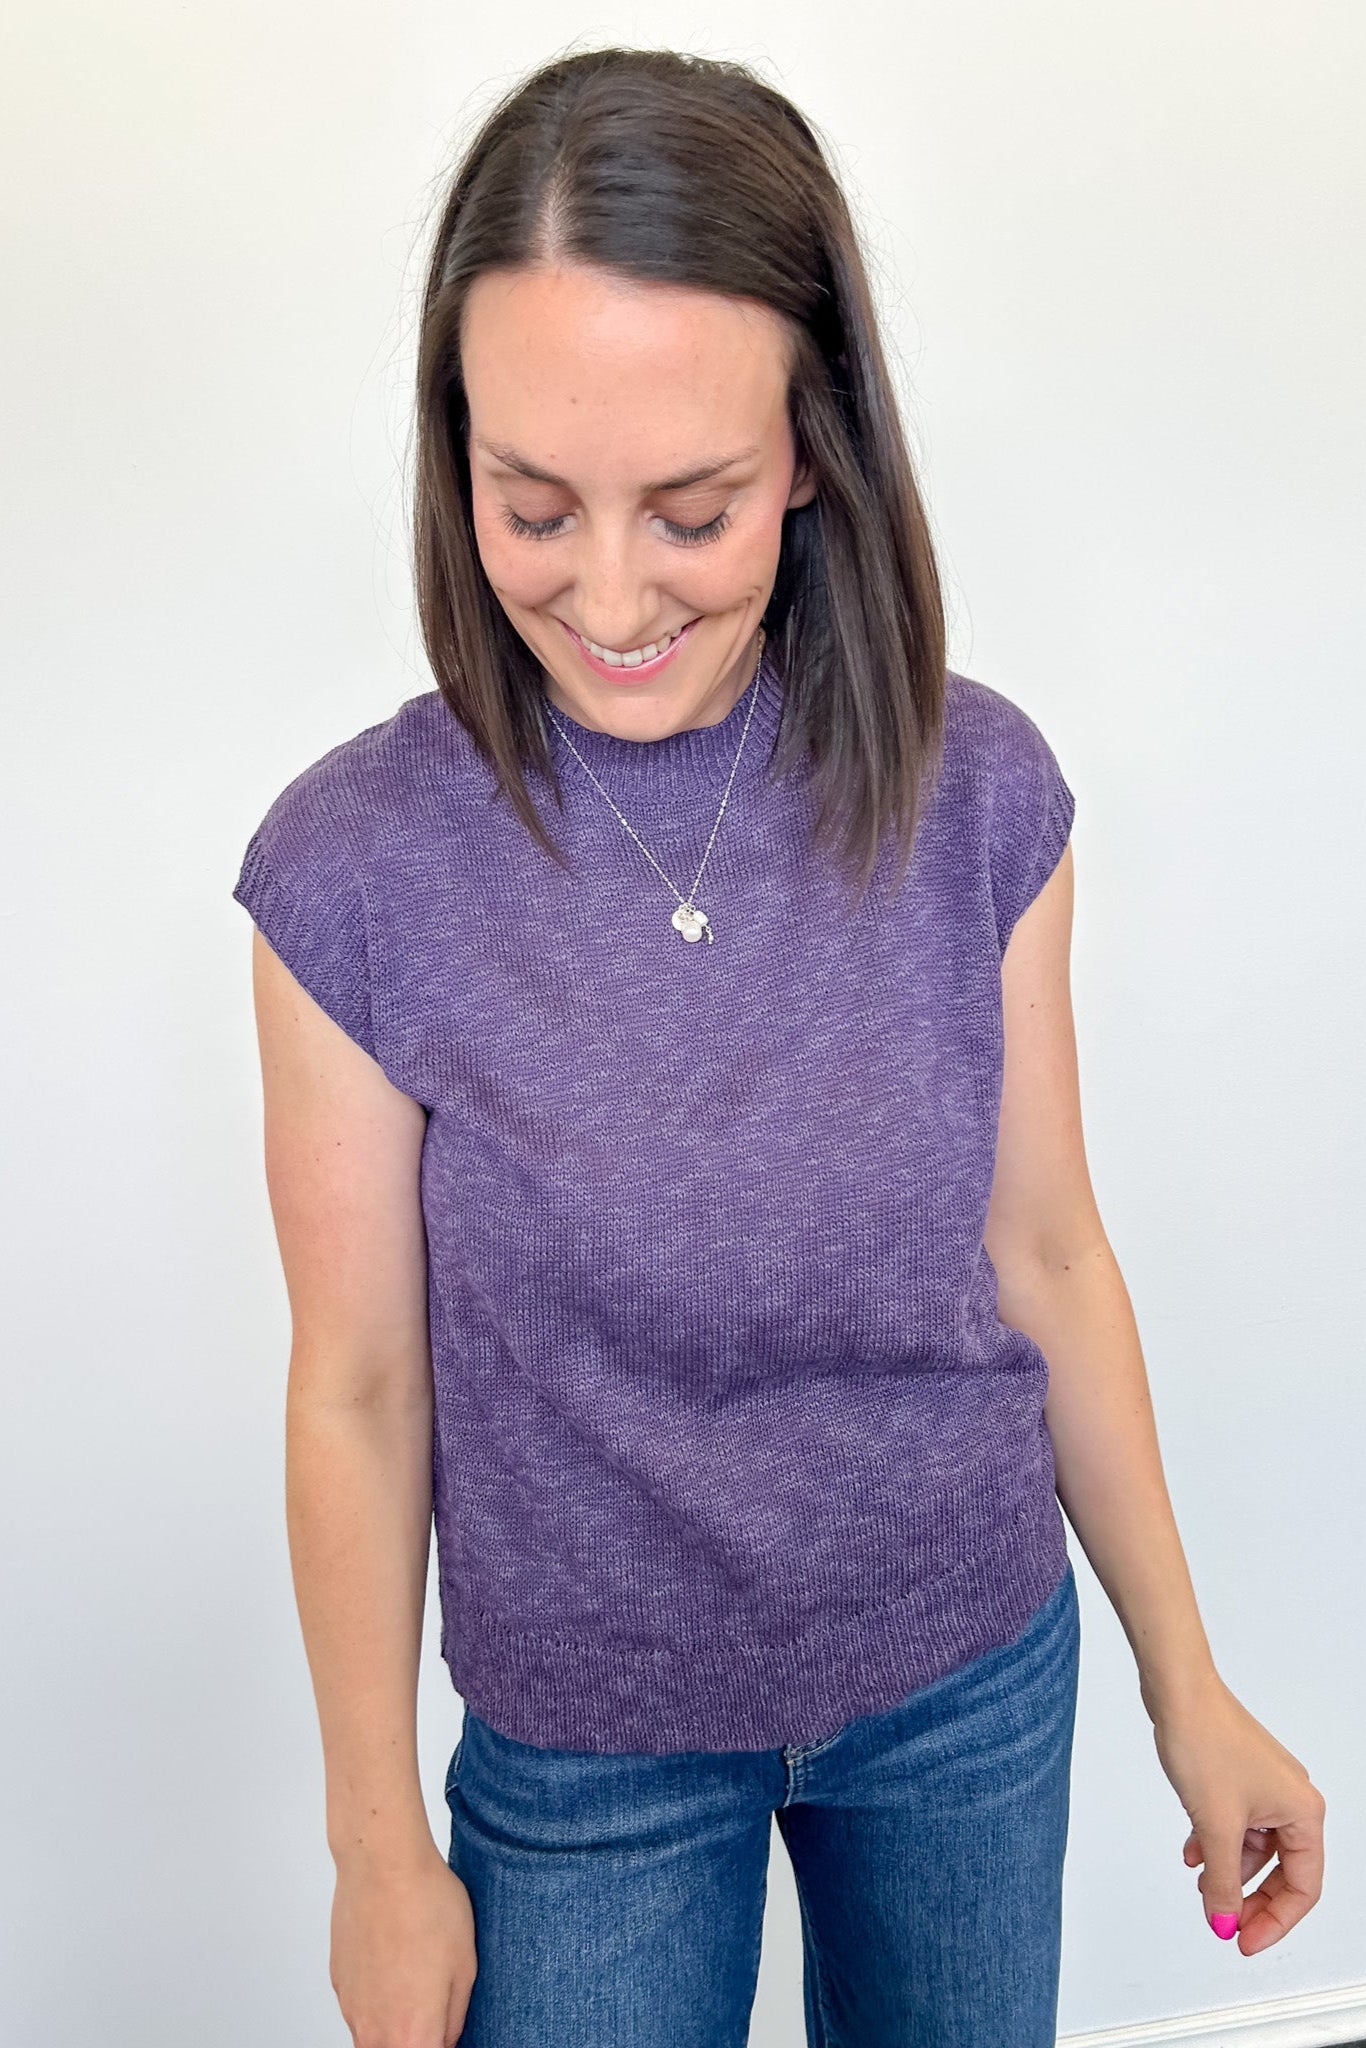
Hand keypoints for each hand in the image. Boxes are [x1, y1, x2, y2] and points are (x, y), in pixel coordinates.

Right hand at [330, 1842, 476, 2045]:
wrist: (382, 1863)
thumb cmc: (428, 1905)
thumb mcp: (465, 1966)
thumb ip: (454, 2019)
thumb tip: (446, 2040)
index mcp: (411, 2035)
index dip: (441, 2046)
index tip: (447, 2033)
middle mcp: (374, 2031)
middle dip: (418, 2039)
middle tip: (435, 2008)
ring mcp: (351, 2008)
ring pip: (373, 2040)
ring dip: (395, 2028)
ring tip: (417, 1983)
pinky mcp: (339, 1983)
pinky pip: (360, 2009)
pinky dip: (378, 2000)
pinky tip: (396, 1964)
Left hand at [1148, 1672, 1324, 1953]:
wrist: (1178, 1690)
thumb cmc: (1205, 1741)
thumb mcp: (1216, 1826)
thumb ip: (1222, 1881)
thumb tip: (1224, 1919)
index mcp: (1303, 1812)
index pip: (1303, 1887)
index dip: (1275, 1921)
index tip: (1245, 1940)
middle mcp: (1291, 1799)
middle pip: (1283, 1871)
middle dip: (1253, 1901)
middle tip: (1227, 1924)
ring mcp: (1265, 1786)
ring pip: (1256, 1848)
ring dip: (1230, 1871)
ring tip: (1204, 1887)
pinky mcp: (1239, 1776)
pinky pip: (1236, 1824)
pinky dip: (1217, 1843)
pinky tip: (1192, 1853)